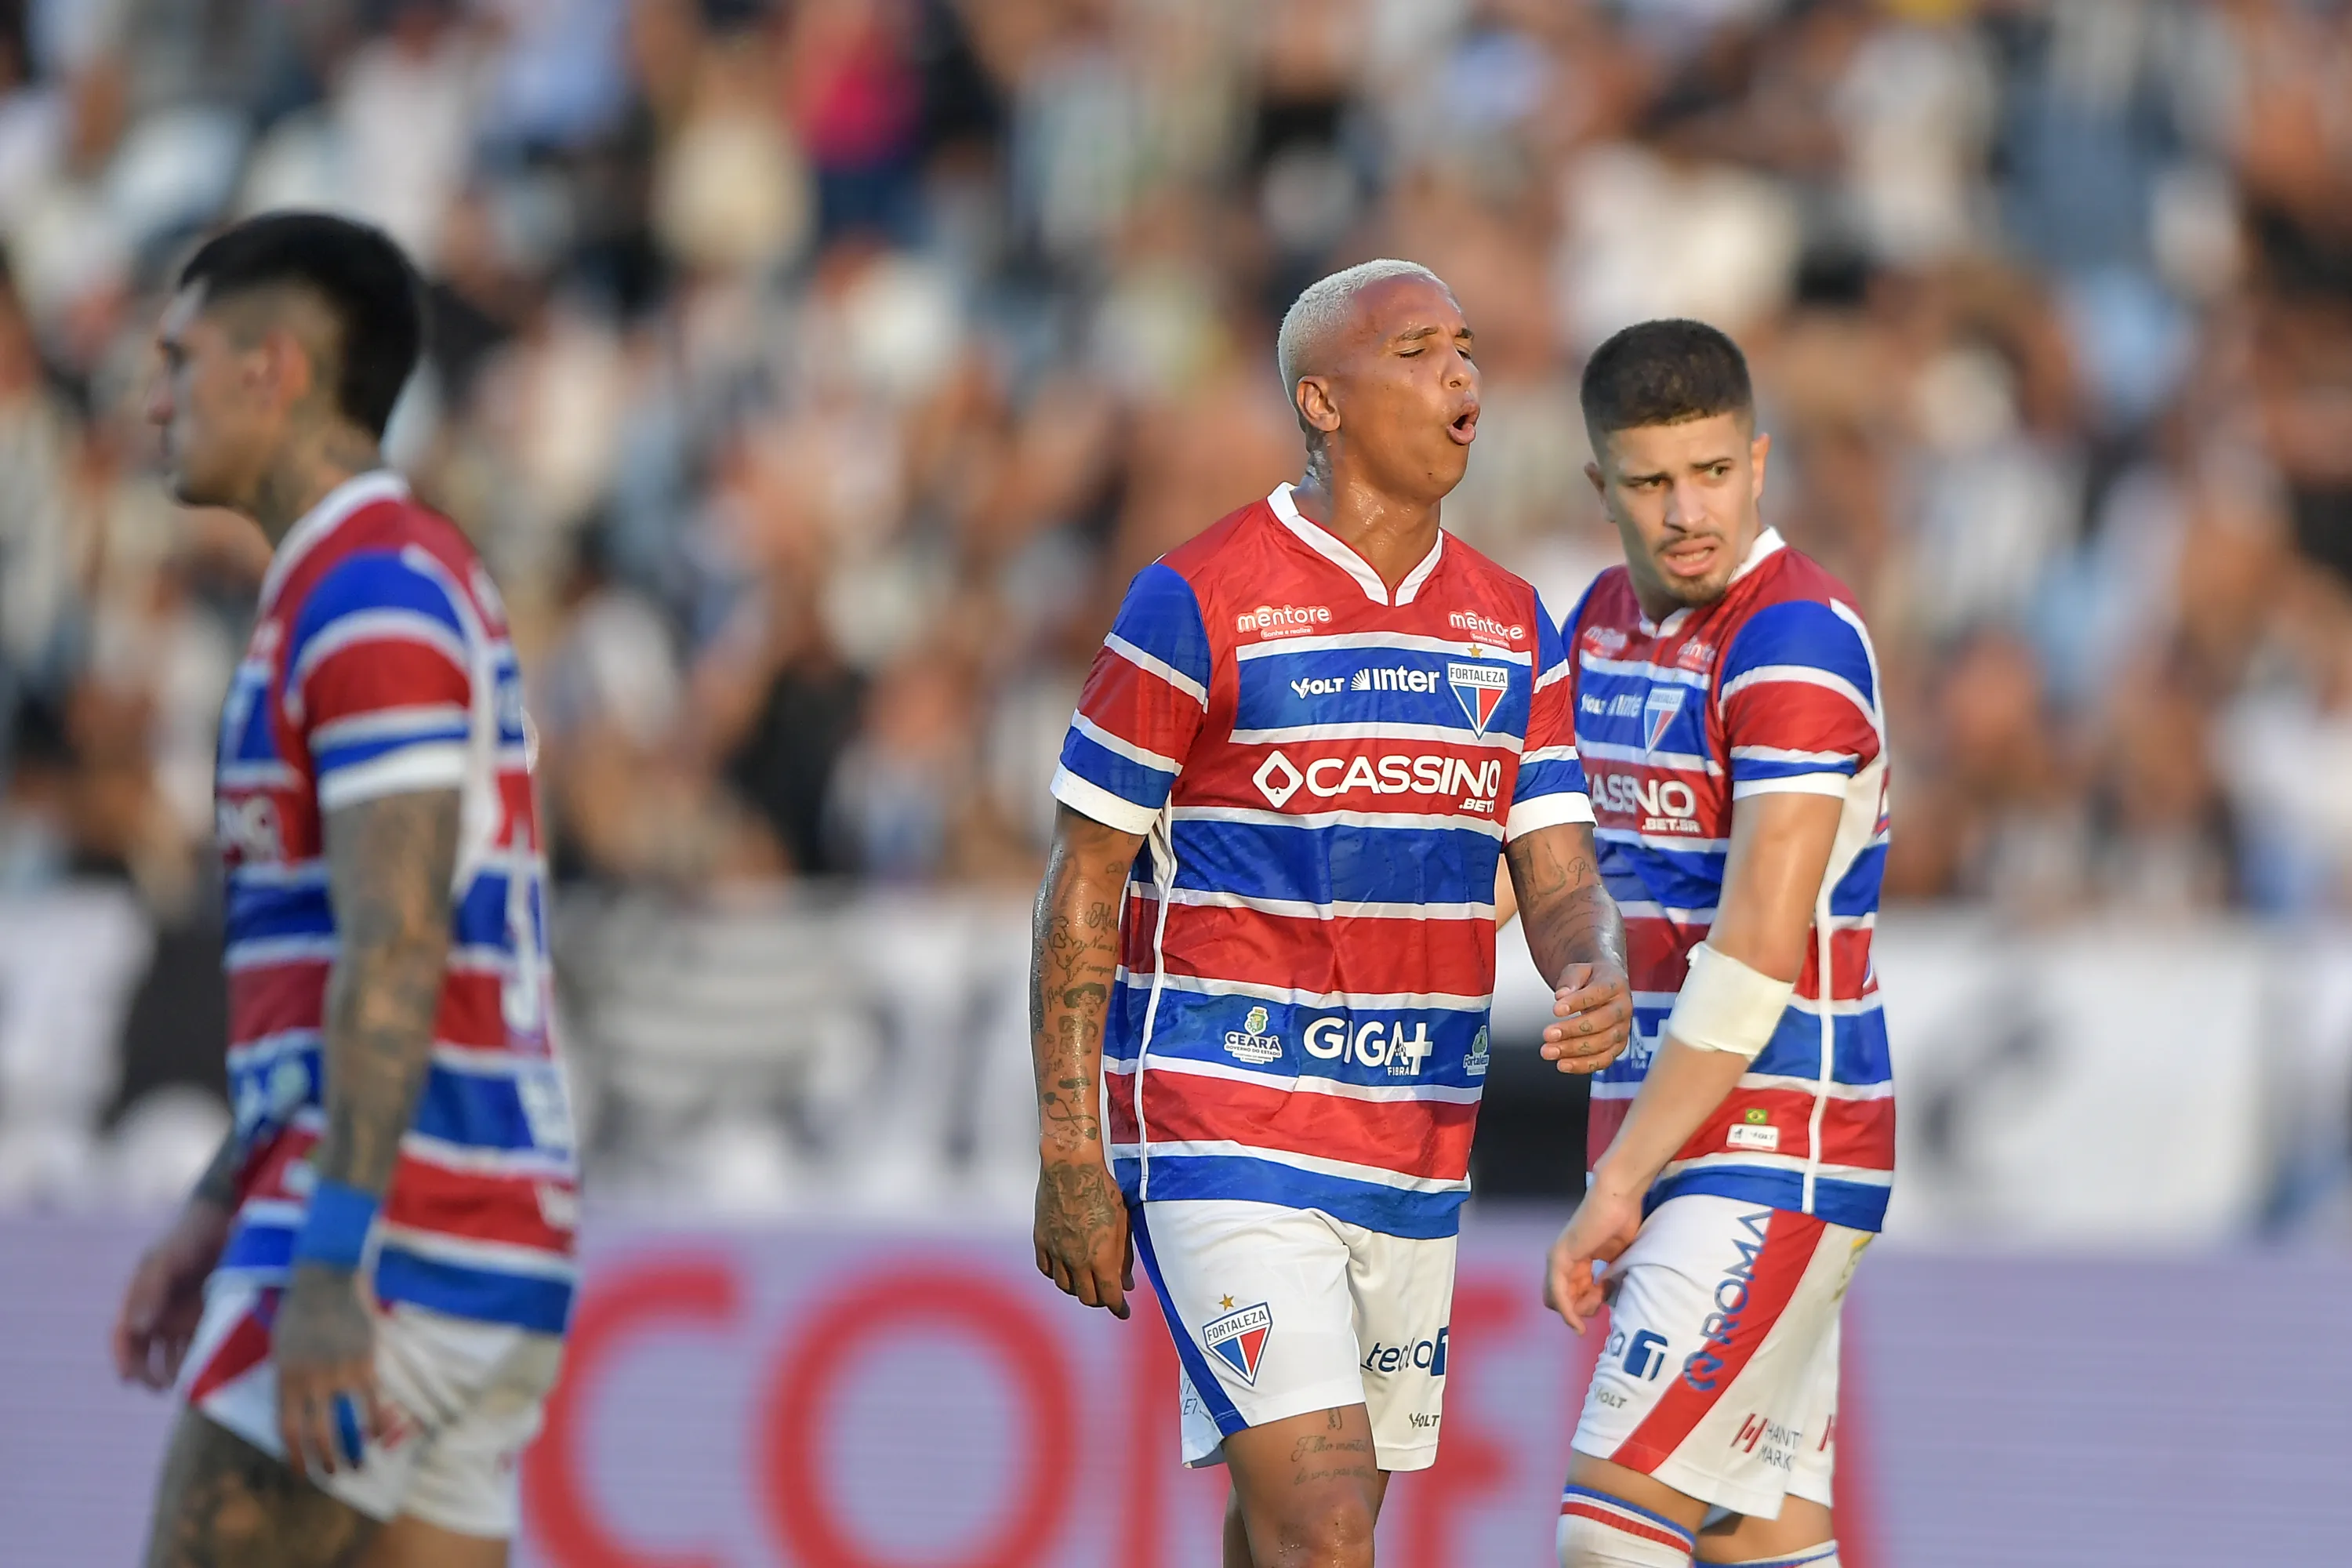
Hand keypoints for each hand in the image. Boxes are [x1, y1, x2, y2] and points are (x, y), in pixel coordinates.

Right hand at [113, 1199, 232, 1389]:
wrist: (222, 1221)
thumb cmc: (186, 1238)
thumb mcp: (165, 1260)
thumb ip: (150, 1291)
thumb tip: (137, 1329)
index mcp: (139, 1299)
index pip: (123, 1336)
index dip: (123, 1358)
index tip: (128, 1379)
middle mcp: (158, 1312)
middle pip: (145, 1353)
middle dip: (147, 1373)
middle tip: (158, 1387)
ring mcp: (183, 1316)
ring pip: (172, 1354)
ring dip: (175, 1371)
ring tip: (185, 1383)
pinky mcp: (208, 1317)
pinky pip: (200, 1345)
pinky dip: (200, 1359)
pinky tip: (207, 1369)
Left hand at [273, 1264, 381, 1476]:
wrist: (327, 1277)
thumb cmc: (300, 1309)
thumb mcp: (281, 1347)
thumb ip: (288, 1378)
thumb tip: (296, 1409)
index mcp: (285, 1379)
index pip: (287, 1431)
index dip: (295, 1458)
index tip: (303, 1473)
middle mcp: (310, 1382)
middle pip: (317, 1436)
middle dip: (326, 1462)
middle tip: (333, 1474)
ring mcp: (339, 1374)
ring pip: (345, 1426)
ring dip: (352, 1452)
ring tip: (358, 1466)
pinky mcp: (365, 1363)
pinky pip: (372, 1403)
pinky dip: (376, 1424)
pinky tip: (379, 1437)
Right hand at [1034, 1156, 1132, 1319]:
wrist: (1071, 1168)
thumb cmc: (1104, 1191)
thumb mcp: (1124, 1224)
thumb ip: (1124, 1257)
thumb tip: (1127, 1283)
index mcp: (1101, 1258)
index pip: (1109, 1297)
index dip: (1118, 1308)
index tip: (1124, 1311)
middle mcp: (1077, 1261)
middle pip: (1087, 1297)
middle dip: (1100, 1299)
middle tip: (1107, 1295)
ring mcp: (1056, 1252)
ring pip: (1066, 1286)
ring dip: (1079, 1289)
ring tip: (1088, 1281)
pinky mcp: (1041, 1240)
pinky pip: (1047, 1269)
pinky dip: (1058, 1275)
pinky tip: (1066, 1270)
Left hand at [1540, 961, 1632, 1073]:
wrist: (1606, 986)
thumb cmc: (1590, 978)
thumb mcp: (1578, 970)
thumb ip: (1570, 980)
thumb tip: (1561, 995)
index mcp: (1615, 984)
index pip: (1598, 993)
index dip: (1577, 1002)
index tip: (1555, 1010)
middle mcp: (1624, 1007)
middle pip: (1601, 1022)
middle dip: (1572, 1030)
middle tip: (1547, 1034)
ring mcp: (1623, 1029)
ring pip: (1602, 1044)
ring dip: (1574, 1050)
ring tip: (1549, 1051)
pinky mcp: (1618, 1046)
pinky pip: (1604, 1060)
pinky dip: (1583, 1065)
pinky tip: (1562, 1064)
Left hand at [1542, 1179, 1644, 1334]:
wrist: (1618, 1199)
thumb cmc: (1623, 1221)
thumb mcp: (1618, 1259)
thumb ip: (1610, 1279)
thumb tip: (1607, 1299)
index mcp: (1577, 1262)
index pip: (1573, 1295)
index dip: (1589, 1304)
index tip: (1608, 1299)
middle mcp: (1564, 1262)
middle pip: (1563, 1302)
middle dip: (1583, 1310)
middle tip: (1603, 1301)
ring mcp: (1558, 1260)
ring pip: (1558, 1302)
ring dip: (1579, 1312)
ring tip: (1599, 1301)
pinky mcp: (1559, 1258)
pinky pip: (1558, 1294)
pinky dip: (1567, 1312)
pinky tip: (1577, 1324)